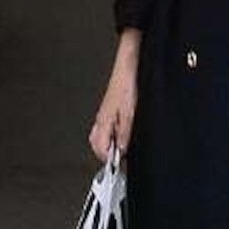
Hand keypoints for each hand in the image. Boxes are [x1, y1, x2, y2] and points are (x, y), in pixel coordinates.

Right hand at [89, 38, 139, 160]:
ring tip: (124, 147)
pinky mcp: (112, 108)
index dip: (111, 160)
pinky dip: (115, 133)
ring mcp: (106, 113)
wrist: (129, 63)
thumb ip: (125, 133)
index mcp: (103, 121)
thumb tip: (121, 150)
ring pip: (102, 136)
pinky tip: (125, 132)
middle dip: (109, 154)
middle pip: (98, 145)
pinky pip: (109, 127)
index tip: (121, 165)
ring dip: (112, 143)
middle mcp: (102, 119)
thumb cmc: (128, 83)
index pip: (100, 149)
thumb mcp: (130, 113)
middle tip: (122, 158)